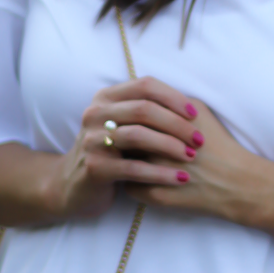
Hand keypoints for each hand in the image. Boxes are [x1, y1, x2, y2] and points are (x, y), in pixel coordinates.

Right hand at [56, 76, 202, 217]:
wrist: (74, 187)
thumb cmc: (111, 153)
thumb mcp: (123, 125)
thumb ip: (145, 111)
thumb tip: (189, 106)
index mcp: (105, 97)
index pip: (145, 85)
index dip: (173, 98)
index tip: (195, 114)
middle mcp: (95, 113)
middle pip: (144, 109)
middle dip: (177, 124)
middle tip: (199, 139)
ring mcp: (92, 140)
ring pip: (139, 136)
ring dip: (170, 146)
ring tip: (191, 156)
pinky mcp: (94, 168)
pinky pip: (134, 168)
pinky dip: (161, 173)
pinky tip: (180, 179)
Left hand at [121, 99, 273, 227]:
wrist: (237, 181)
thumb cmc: (219, 143)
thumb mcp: (198, 110)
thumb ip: (169, 101)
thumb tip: (143, 99)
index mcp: (162, 123)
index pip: (130, 117)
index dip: (128, 119)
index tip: (130, 122)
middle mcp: (154, 146)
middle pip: (121, 139)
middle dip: (121, 140)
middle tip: (125, 141)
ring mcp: (152, 172)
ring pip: (122, 164)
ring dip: (123, 162)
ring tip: (129, 159)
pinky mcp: (154, 195)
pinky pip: (130, 187)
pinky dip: (132, 183)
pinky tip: (140, 179)